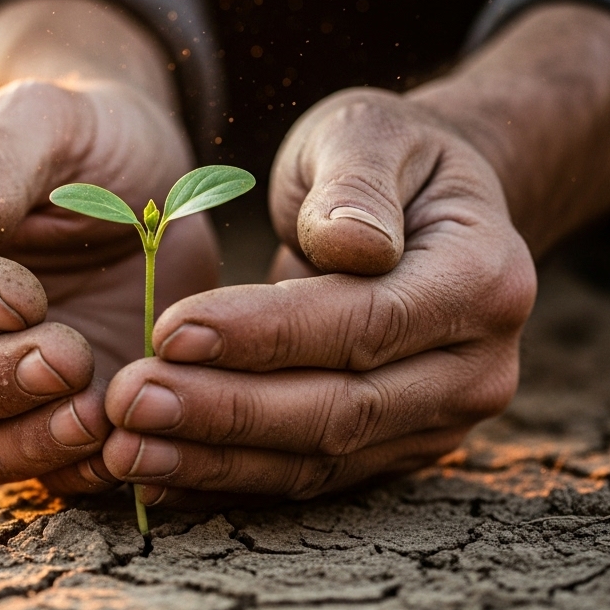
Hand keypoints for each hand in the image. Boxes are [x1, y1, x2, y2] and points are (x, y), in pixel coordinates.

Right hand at [0, 78, 219, 493]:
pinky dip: (78, 467)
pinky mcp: (39, 423)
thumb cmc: (78, 139)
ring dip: (35, 438)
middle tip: (68, 358)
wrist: (145, 182)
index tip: (22, 295)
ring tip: (102, 410)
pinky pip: (39, 470)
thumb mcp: (43, 119)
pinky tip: (124, 443)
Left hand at [100, 88, 536, 506]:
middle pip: (341, 409)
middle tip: (130, 402)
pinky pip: (306, 476)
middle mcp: (476, 368)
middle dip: (226, 411)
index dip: (265, 334)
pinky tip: (157, 473)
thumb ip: (357, 182)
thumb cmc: (388, 159)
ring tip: (126, 449)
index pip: (364, 322)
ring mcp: (440, 421)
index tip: (170, 328)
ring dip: (214, 460)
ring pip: (319, 457)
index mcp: (483, 280)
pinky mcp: (394, 451)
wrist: (428, 211)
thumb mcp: (371, 132)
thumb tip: (352, 245)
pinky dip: (228, 477)